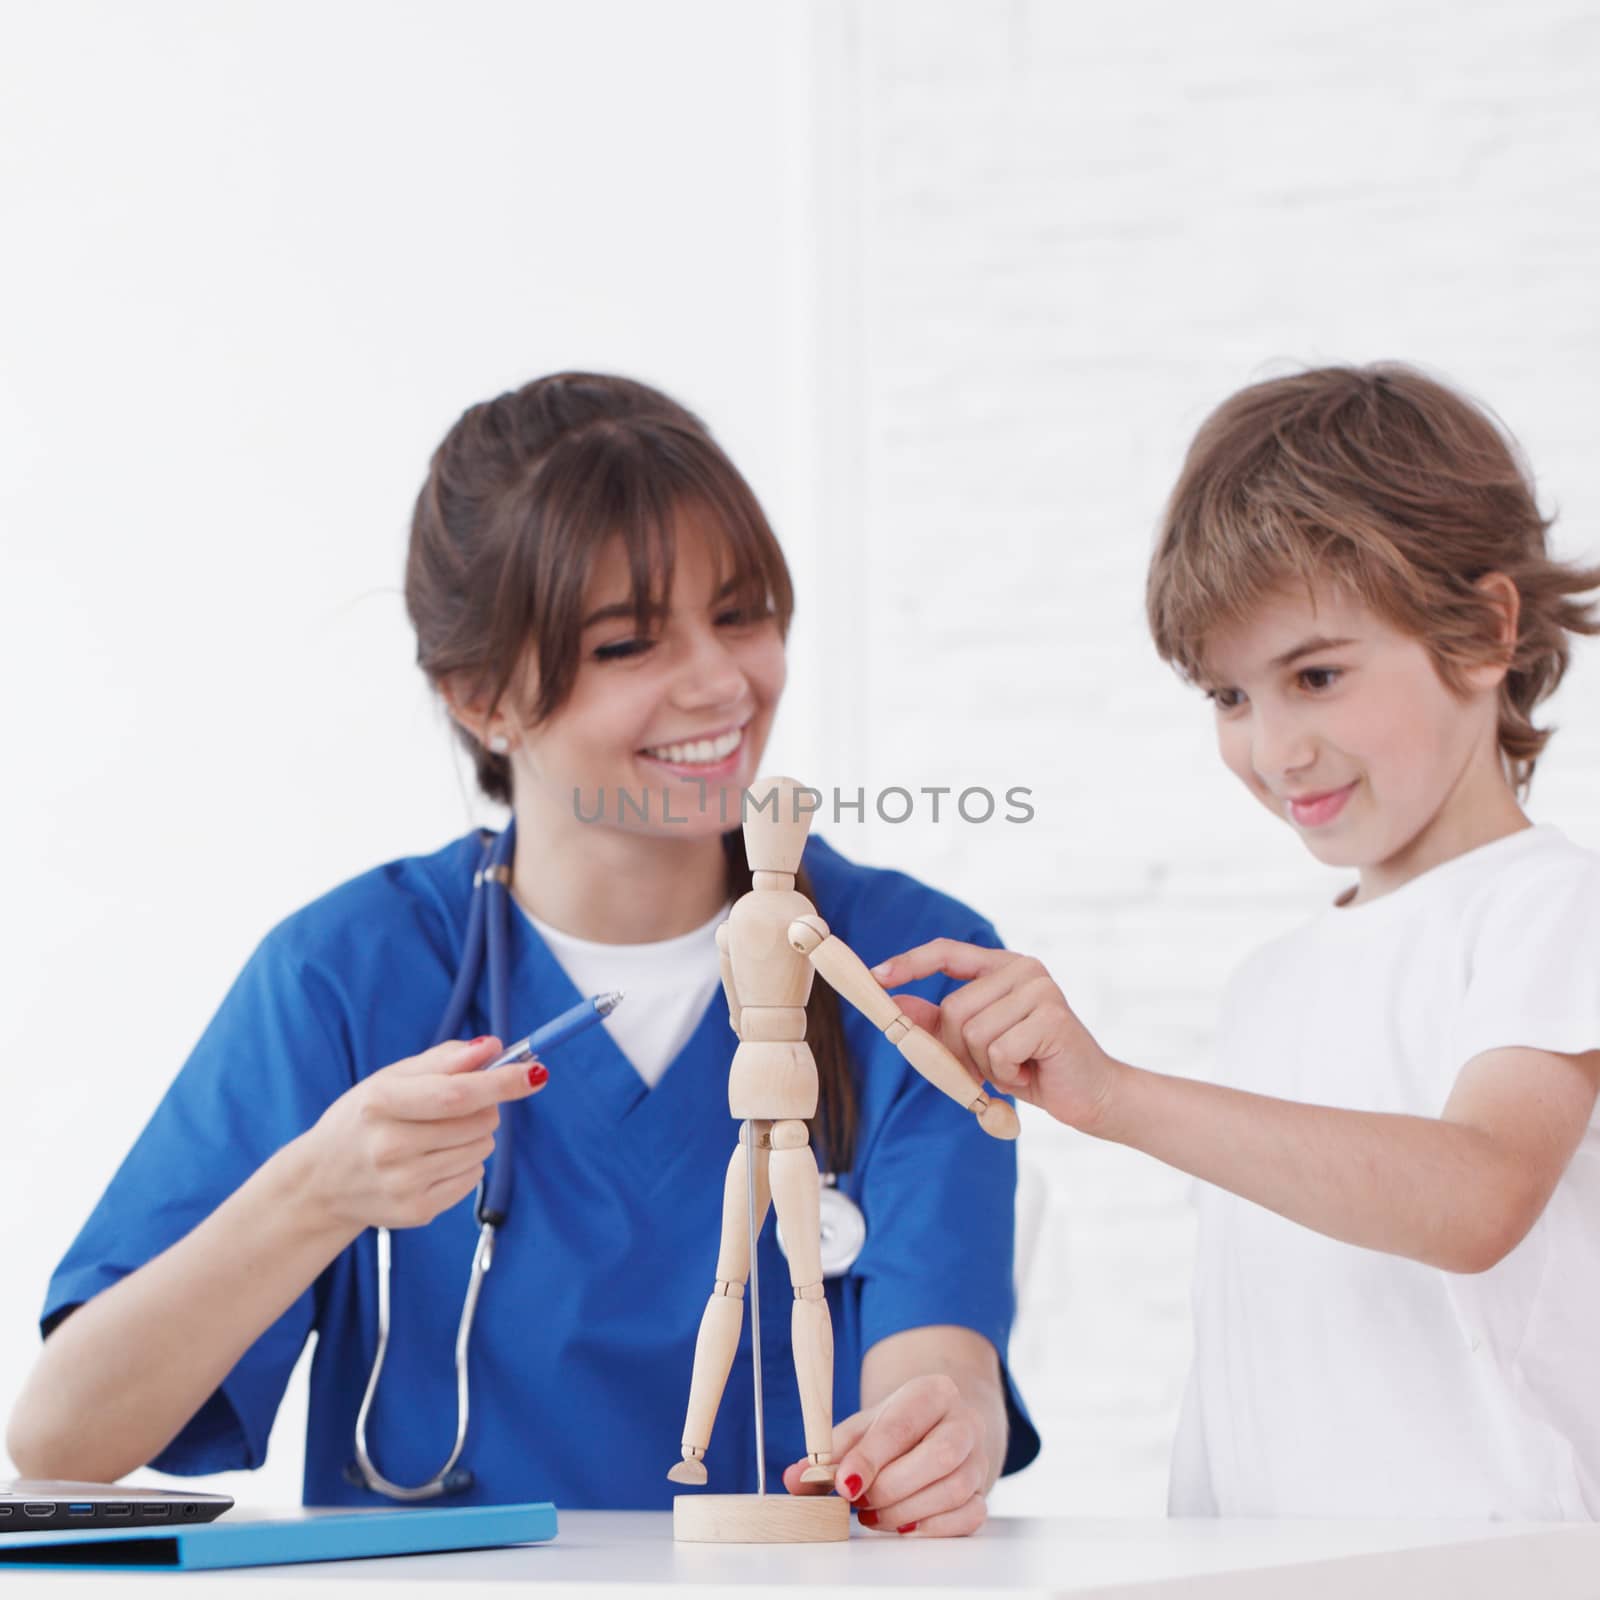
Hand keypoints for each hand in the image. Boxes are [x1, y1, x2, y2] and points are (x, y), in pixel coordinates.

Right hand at [298, 1037, 546, 1231]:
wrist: (321, 1182)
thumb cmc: (363, 1118)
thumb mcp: (390, 1078)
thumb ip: (444, 1060)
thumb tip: (494, 1047)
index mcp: (380, 1104)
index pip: (456, 1094)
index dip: (502, 1082)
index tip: (536, 1072)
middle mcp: (389, 1147)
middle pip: (478, 1121)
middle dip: (486, 1106)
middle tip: (460, 1106)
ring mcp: (402, 1184)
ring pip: (482, 1149)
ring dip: (476, 1135)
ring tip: (438, 1135)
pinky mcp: (415, 1211)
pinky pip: (472, 1178)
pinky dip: (466, 1163)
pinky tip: (432, 1161)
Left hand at [782, 1374, 991, 1536]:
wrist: (942, 1426)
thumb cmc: (899, 1426)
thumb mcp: (863, 1426)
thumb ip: (830, 1451)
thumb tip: (794, 1478)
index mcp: (933, 1392)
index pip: (903, 1425)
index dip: (871, 1457)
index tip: (844, 1483)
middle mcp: (964, 1421)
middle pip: (938, 1457)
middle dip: (891, 1488)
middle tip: (859, 1502)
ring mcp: (979, 1458)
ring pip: (954, 1489)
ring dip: (906, 1511)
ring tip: (874, 1515)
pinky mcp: (984, 1491)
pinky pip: (969, 1516)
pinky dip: (933, 1527)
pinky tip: (905, 1525)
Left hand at [872, 940, 1118, 1132]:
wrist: (1091, 1095)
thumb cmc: (1032, 1068)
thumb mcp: (976, 1046)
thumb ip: (939, 1024)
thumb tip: (896, 1005)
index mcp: (1003, 967)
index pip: (946, 951)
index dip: (909, 963)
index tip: (876, 978)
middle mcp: (1023, 969)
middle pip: (953, 1008)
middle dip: (960, 1050)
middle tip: (989, 1069)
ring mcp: (1040, 989)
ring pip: (973, 1032)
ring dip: (986, 1066)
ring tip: (1016, 1068)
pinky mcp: (1052, 1017)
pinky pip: (998, 1051)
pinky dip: (1006, 1075)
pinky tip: (1030, 1072)